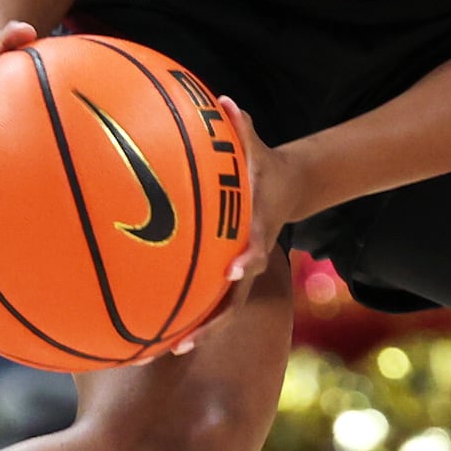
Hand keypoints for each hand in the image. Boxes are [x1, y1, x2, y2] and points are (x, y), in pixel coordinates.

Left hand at [177, 96, 286, 357]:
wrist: (292, 188)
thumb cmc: (266, 165)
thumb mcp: (260, 146)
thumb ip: (243, 128)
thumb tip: (226, 101)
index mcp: (259, 229)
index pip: (255, 248)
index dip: (246, 261)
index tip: (232, 271)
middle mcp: (251, 257)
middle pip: (236, 298)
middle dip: (213, 321)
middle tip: (186, 339)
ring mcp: (242, 271)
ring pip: (223, 310)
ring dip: (199, 331)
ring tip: (168, 349)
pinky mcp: (230, 275)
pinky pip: (210, 300)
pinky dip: (190, 316)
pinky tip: (159, 330)